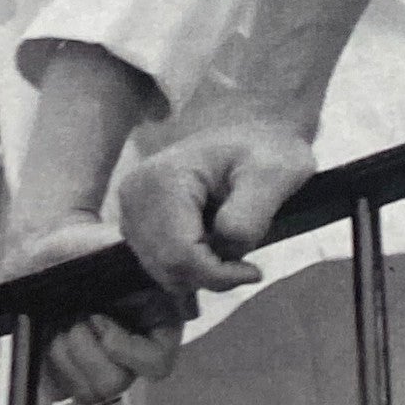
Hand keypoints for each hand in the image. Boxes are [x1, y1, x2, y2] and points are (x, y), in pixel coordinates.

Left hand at [0, 214, 189, 404]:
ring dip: (65, 351)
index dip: (125, 349)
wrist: (50, 249)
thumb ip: (147, 273)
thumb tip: (167, 293)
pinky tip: (49, 333)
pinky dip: (49, 362)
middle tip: (74, 312)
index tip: (97, 316)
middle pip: (116, 384)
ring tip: (61, 318)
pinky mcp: (67, 379)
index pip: (157, 365)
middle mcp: (132, 355)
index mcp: (157, 325)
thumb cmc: (89, 246)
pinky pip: (61, 392)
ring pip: (88, 393)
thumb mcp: (123, 252)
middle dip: (85, 346)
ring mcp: (100, 370)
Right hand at [117, 110, 316, 300]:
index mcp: (162, 179)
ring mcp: (130, 210)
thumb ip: (249, 217)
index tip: (255, 271)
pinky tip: (213, 243)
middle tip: (246, 259)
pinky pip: (161, 265)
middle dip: (211, 274)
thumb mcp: (274, 176)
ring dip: (202, 271)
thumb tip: (225, 249)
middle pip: (168, 268)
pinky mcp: (136, 223)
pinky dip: (191, 266)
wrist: (249, 130)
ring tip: (230, 242)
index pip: (179, 255)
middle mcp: (134, 196)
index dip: (219, 275)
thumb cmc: (264, 149)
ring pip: (163, 272)